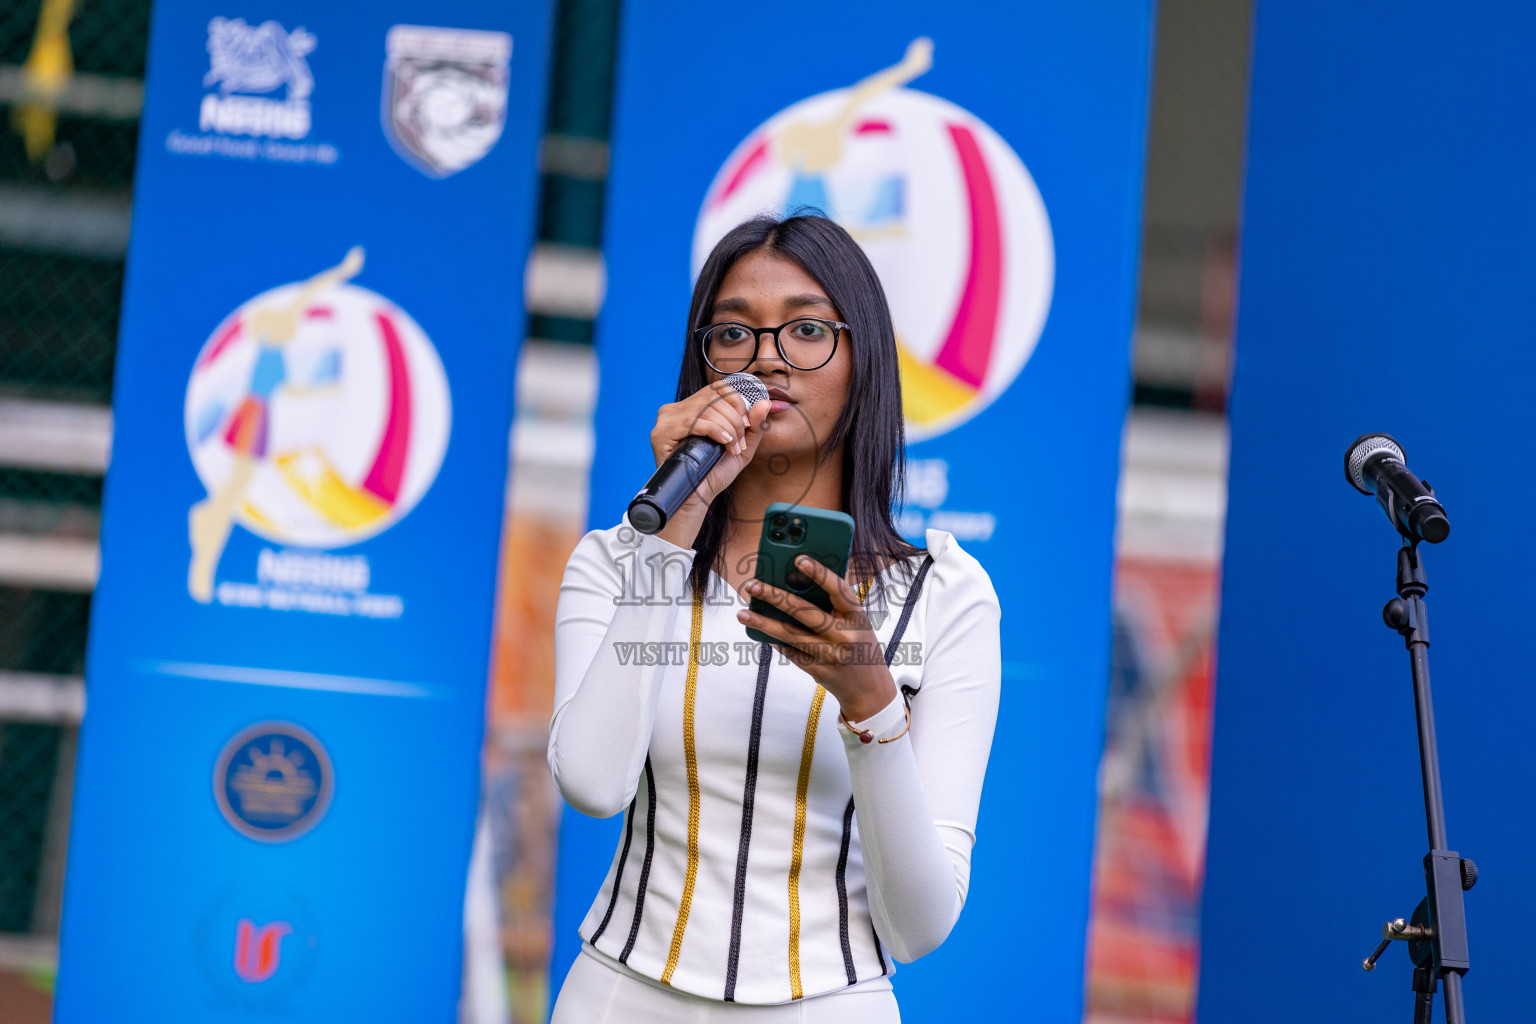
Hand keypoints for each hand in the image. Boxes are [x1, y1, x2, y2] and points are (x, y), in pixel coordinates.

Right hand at [649, 380, 768, 546]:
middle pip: (714, 397)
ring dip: (727, 428)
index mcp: (693, 407)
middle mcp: (677, 409)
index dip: (737, 402)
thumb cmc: (715, 473)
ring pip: (706, 408)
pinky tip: (722, 443)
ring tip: (731, 448)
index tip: (746, 425)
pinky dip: (713, 431)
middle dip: (735, 419)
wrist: (698, 497)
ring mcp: (666, 419)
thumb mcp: (742, 447)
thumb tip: (764, 402)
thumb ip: (754, 425)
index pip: (719, 388)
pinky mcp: (661, 433)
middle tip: (738, 443)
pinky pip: (692, 422)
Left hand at [735, 554, 897, 721]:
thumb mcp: (857, 623)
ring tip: (742, 612)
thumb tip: (794, 585)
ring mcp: (830, 656)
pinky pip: (790, 652)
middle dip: (775, 596)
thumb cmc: (860, 646)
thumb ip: (834, 607)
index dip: (820, 573)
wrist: (870, 690)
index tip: (799, 560)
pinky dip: (775, 640)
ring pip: (790, 635)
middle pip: (804, 612)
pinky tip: (760, 630)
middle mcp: (845, 637)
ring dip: (763, 622)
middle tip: (752, 585)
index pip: (838, 590)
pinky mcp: (818, 671)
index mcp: (857, 618)